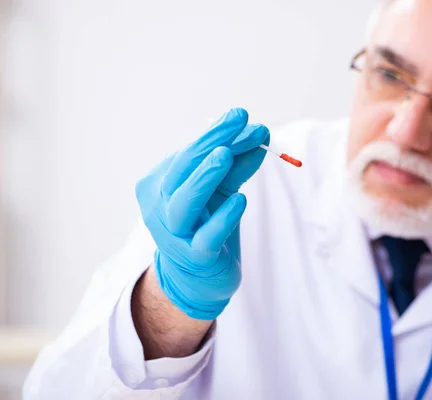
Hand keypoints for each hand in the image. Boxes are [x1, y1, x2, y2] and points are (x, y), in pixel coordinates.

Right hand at [135, 108, 268, 319]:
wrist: (198, 277)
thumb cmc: (207, 223)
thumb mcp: (221, 189)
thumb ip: (236, 164)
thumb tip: (258, 133)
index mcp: (161, 183)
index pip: (189, 153)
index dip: (216, 134)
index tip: (241, 115)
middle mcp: (161, 206)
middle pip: (183, 169)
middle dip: (212, 142)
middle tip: (239, 120)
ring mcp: (174, 233)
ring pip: (185, 202)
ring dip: (205, 176)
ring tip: (225, 154)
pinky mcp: (194, 257)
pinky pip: (206, 236)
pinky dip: (223, 218)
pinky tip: (240, 200)